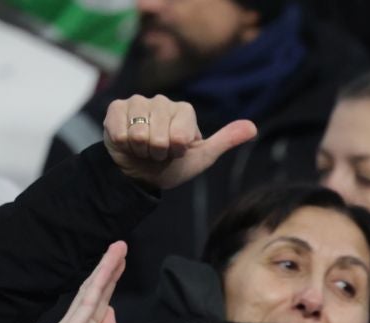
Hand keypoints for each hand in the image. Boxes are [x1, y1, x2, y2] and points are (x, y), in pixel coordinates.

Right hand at [24, 241, 126, 322]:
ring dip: (106, 269)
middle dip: (110, 268)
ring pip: (92, 291)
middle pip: (96, 291)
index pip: (102, 302)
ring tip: (119, 248)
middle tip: (122, 246)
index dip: (112, 282)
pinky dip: (98, 283)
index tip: (122, 263)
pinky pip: (87, 301)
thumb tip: (110, 311)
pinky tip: (108, 267)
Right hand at [103, 95, 256, 190]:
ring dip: (141, 150)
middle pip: (159, 137)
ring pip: (140, 134)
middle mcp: (162, 101)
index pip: (181, 135)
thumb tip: (253, 128)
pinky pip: (120, 131)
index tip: (176, 151)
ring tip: (143, 149)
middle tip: (157, 153)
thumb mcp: (202, 157)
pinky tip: (127, 143)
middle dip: (158, 152)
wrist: (140, 174)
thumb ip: (225, 140)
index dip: (176, 151)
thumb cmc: (172, 166)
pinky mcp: (116, 108)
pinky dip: (124, 144)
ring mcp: (138, 101)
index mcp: (184, 111)